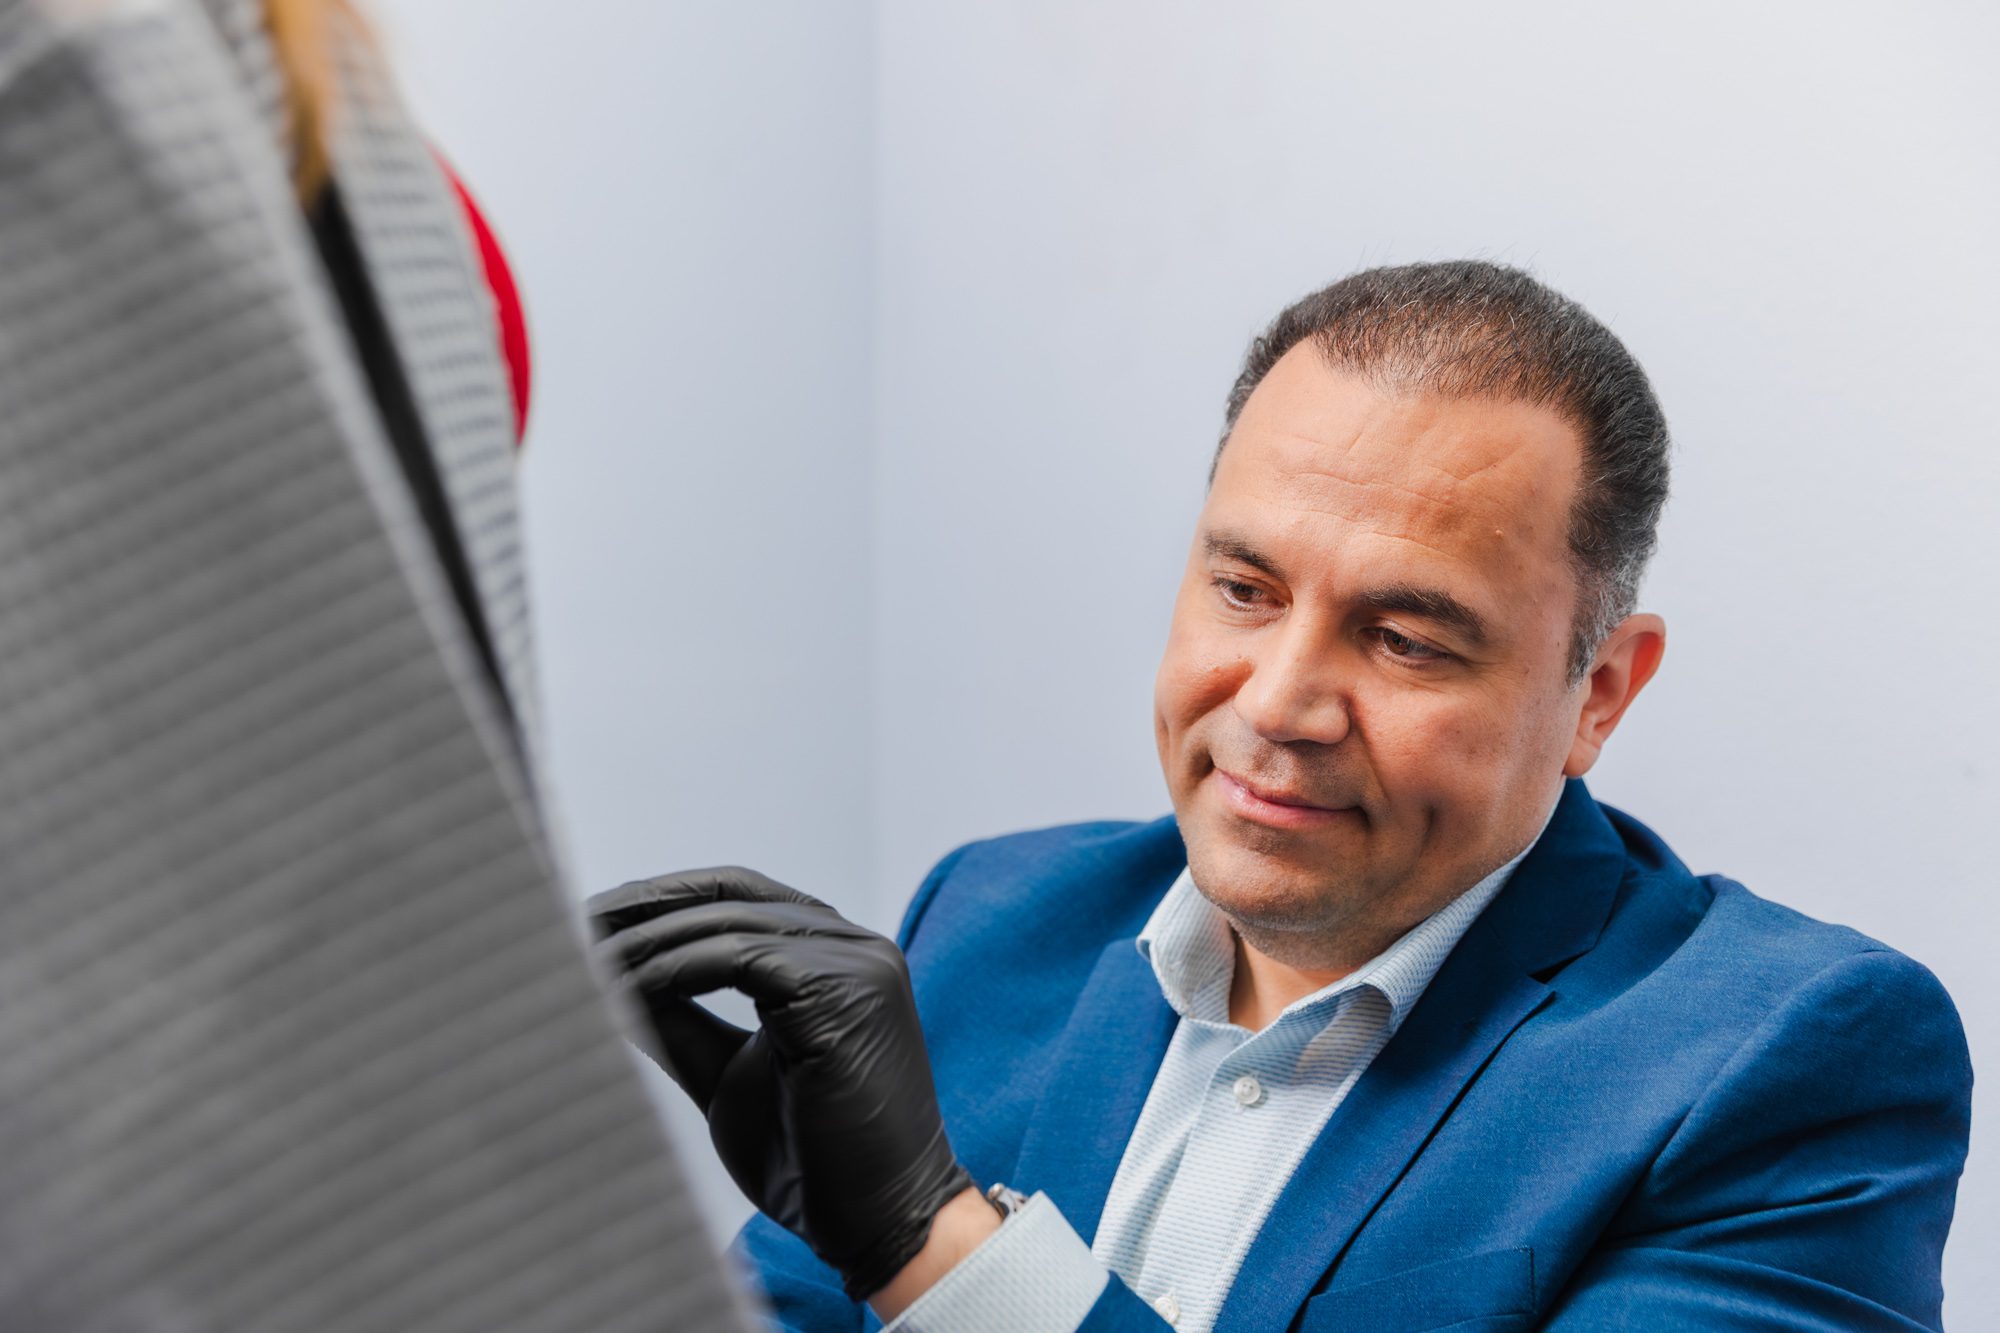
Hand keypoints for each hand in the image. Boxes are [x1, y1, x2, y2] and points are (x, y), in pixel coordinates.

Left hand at [586, 866, 975, 1301]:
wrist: (879, 1221)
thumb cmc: (812, 1158)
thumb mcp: (729, 1074)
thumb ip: (682, 1023)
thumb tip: (607, 981)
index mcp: (839, 957)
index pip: (742, 896)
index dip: (666, 898)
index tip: (597, 917)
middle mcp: (857, 946)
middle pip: (733, 895)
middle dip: (647, 906)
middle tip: (576, 923)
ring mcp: (858, 964)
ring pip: (731, 924)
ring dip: (650, 944)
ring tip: (587, 965)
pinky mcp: (846, 992)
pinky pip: (742, 958)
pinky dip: (677, 970)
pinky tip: (629, 990)